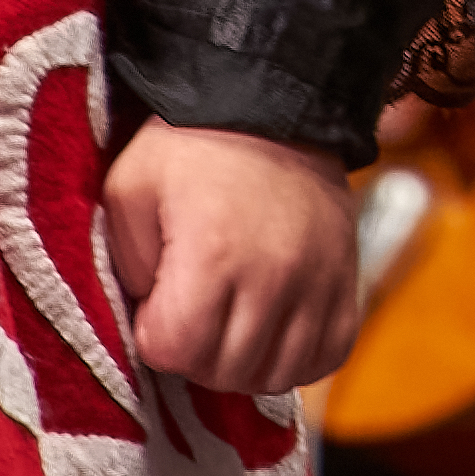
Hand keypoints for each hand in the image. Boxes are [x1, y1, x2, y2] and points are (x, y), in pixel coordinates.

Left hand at [98, 122, 362, 394]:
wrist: (273, 102)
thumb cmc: (190, 147)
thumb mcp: (130, 187)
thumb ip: (127, 262)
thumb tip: (152, 314)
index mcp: (212, 253)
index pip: (175, 350)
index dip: (154, 338)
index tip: (156, 308)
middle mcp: (273, 276)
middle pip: (225, 371)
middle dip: (195, 356)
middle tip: (189, 319)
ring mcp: (318, 282)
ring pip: (278, 374)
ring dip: (243, 365)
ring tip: (228, 329)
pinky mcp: (348, 280)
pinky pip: (329, 357)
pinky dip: (297, 360)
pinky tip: (272, 335)